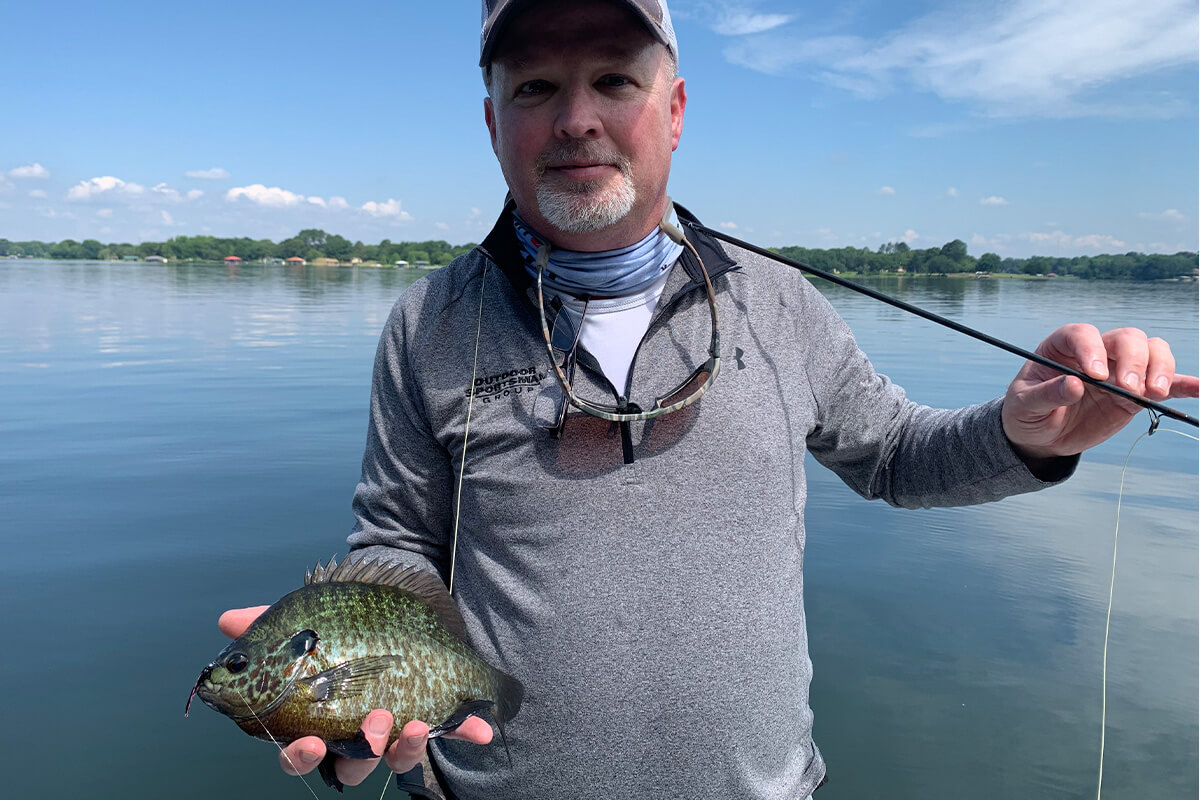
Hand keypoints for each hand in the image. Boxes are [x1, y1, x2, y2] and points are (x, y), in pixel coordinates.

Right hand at [217, 606, 493, 786]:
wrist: (393, 595)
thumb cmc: (340, 619)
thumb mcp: (307, 618)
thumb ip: (270, 623)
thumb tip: (229, 622)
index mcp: (319, 719)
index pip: (301, 754)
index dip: (301, 757)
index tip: (311, 744)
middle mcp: (357, 731)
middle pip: (354, 766)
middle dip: (364, 753)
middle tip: (374, 725)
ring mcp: (397, 725)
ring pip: (399, 757)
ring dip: (408, 747)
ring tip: (414, 724)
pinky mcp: (436, 708)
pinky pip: (453, 729)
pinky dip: (467, 731)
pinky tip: (482, 731)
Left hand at [1002, 324, 1198, 458]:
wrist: (1039, 435)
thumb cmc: (1025, 412)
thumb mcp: (1024, 406)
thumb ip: (1046, 395)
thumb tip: (1073, 384)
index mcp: (1062, 346)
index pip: (1083, 334)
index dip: (1092, 350)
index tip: (1094, 375)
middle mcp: (1095, 352)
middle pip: (1126, 339)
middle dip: (1133, 361)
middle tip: (1130, 390)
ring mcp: (1119, 371)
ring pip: (1151, 352)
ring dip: (1159, 369)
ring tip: (1153, 394)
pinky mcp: (1134, 394)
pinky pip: (1165, 384)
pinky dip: (1183, 384)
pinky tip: (1196, 389)